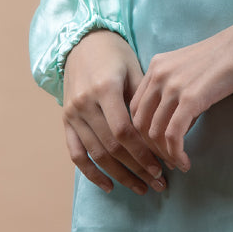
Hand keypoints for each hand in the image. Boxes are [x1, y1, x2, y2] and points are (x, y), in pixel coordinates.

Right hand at [61, 29, 170, 195]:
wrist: (82, 43)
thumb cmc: (116, 56)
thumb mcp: (134, 70)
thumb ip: (145, 101)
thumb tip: (166, 135)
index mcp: (105, 89)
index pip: (124, 132)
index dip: (143, 153)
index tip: (161, 167)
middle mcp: (85, 103)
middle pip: (111, 147)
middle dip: (137, 168)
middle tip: (158, 183)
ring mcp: (72, 114)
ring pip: (96, 154)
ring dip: (120, 175)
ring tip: (140, 188)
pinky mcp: (65, 121)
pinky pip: (76, 153)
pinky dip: (91, 173)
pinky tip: (109, 186)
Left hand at [129, 22, 232, 171]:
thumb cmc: (222, 59)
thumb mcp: (187, 71)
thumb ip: (173, 94)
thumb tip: (173, 129)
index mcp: (155, 66)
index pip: (136, 107)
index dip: (142, 132)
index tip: (155, 146)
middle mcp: (158, 75)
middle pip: (140, 122)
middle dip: (150, 147)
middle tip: (164, 161)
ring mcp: (173, 86)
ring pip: (155, 132)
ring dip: (164, 154)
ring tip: (177, 164)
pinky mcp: (190, 99)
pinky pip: (173, 135)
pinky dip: (176, 153)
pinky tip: (185, 162)